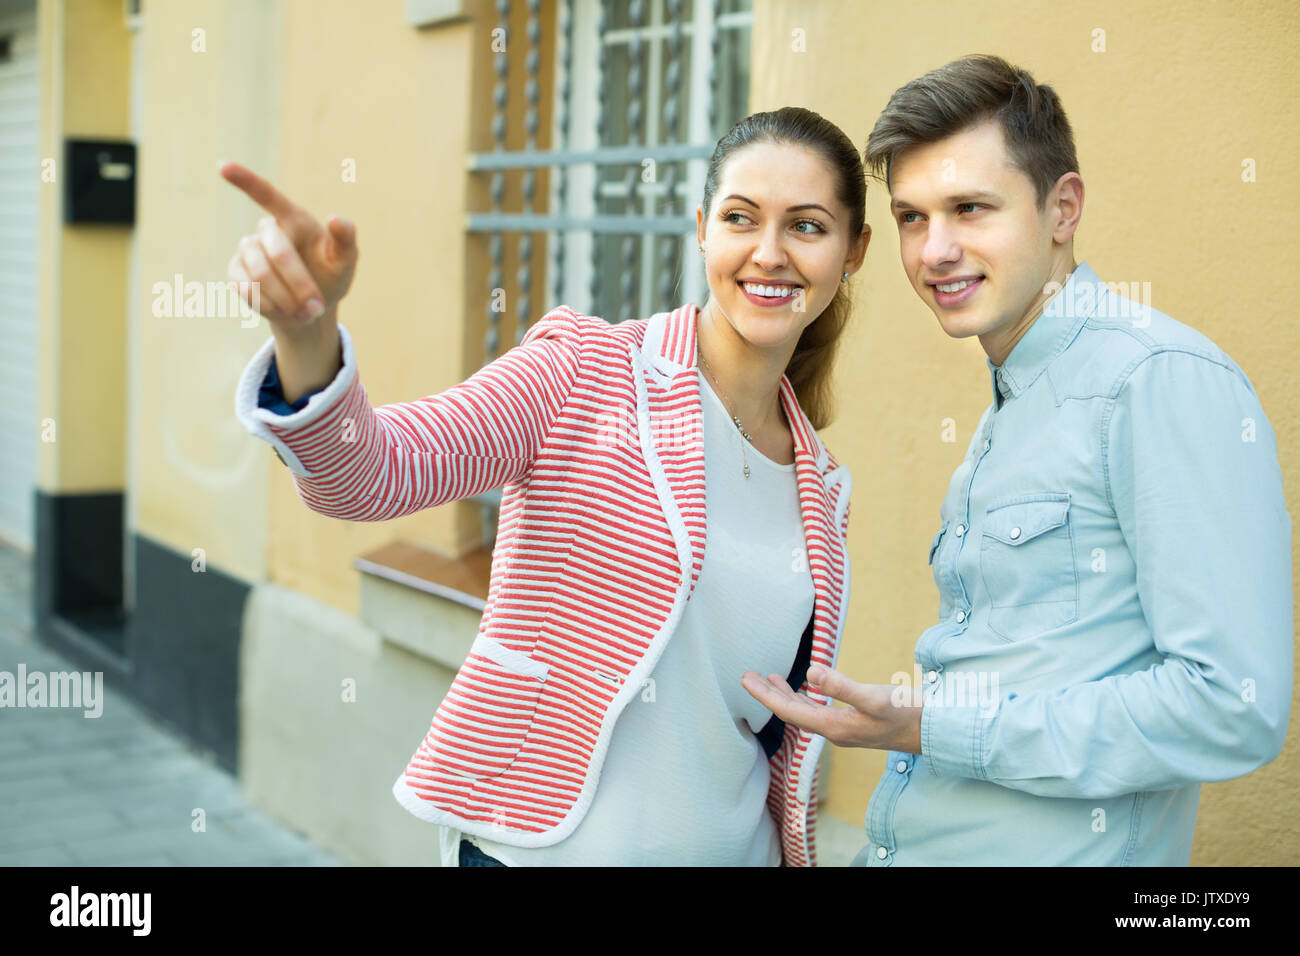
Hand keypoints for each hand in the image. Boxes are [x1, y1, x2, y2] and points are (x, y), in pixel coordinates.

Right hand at [219, 160, 358, 333]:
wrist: (310, 308)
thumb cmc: (331, 276)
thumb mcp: (346, 261)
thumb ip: (346, 239)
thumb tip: (335, 218)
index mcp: (294, 219)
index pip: (267, 196)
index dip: (245, 181)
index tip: (222, 166)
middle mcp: (266, 231)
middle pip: (276, 252)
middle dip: (299, 282)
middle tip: (316, 307)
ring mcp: (247, 250)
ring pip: (259, 274)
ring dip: (285, 298)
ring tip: (305, 313)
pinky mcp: (235, 272)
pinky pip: (246, 288)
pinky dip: (268, 305)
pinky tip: (282, 310)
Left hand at [741, 663, 923, 753]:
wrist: (934, 732)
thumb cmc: (906, 713)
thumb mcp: (873, 697)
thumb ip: (841, 686)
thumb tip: (810, 673)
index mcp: (833, 727)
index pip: (788, 711)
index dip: (764, 695)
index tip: (744, 679)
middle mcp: (834, 732)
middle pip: (792, 713)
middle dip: (768, 695)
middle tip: (746, 676)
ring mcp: (844, 730)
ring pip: (805, 712)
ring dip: (785, 696)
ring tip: (768, 679)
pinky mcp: (854, 724)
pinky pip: (819, 712)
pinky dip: (805, 699)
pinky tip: (804, 690)